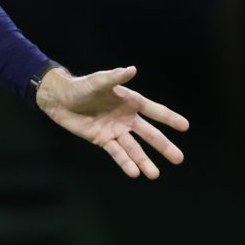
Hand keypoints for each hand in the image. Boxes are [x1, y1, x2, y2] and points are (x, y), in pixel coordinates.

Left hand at [36, 66, 188, 178]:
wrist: (60, 99)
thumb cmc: (81, 87)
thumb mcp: (98, 82)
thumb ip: (114, 78)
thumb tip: (131, 69)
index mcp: (130, 101)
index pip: (154, 111)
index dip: (169, 118)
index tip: (185, 126)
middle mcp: (126, 118)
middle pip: (149, 134)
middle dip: (163, 146)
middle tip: (179, 159)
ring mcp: (116, 130)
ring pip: (134, 148)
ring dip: (144, 161)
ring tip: (154, 174)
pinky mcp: (103, 140)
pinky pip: (117, 153)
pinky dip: (125, 162)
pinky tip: (134, 172)